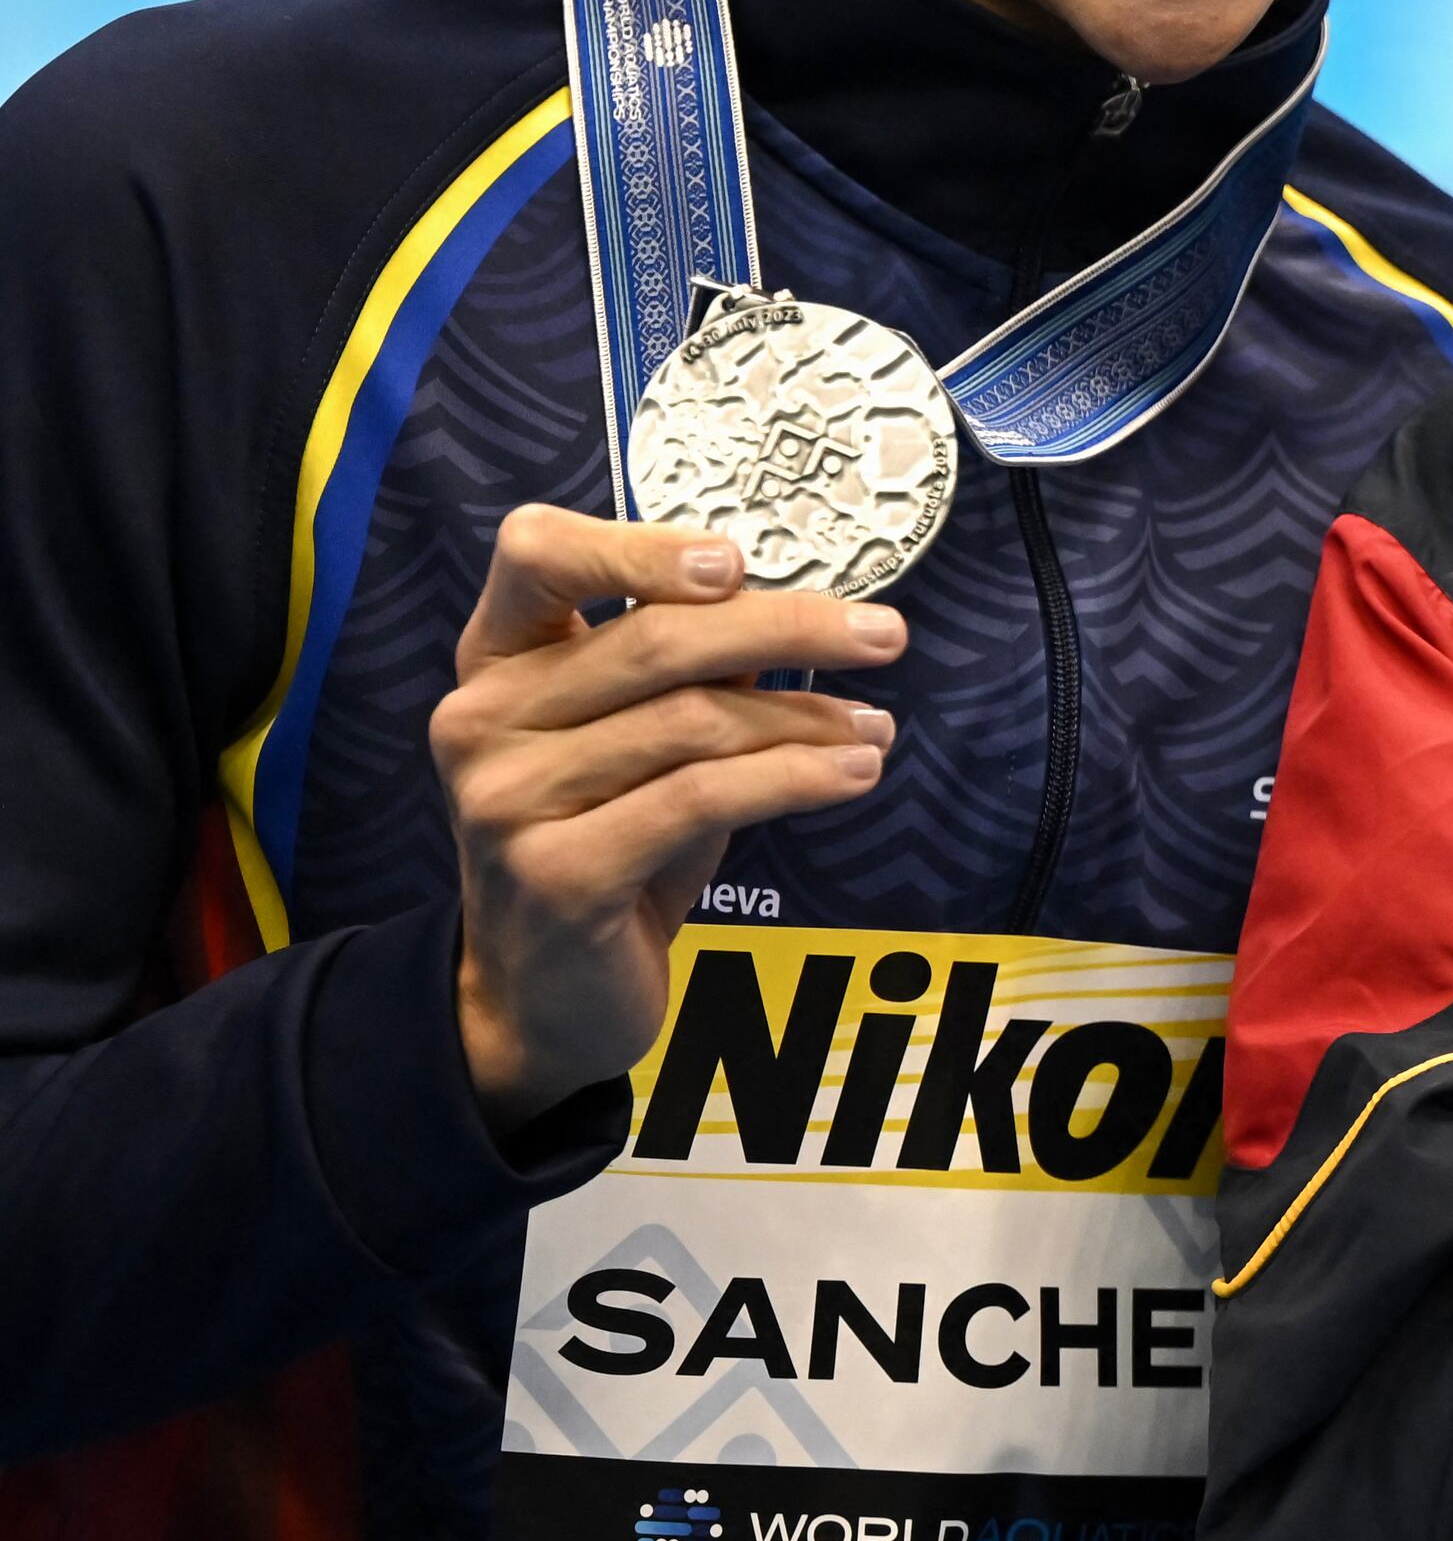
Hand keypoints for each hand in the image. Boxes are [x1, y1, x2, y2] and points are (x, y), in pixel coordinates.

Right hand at [439, 507, 906, 1125]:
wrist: (546, 995)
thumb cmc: (611, 840)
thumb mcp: (642, 742)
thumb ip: (690, 671)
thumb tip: (801, 608)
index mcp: (495, 660)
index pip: (536, 552)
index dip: (639, 545)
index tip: (737, 563)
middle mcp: (481, 719)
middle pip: (655, 640)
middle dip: (790, 628)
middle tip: (885, 635)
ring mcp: (507, 800)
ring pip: (695, 722)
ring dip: (808, 720)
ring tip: (875, 728)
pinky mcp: (556, 874)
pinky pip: (702, 798)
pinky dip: (795, 778)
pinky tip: (854, 774)